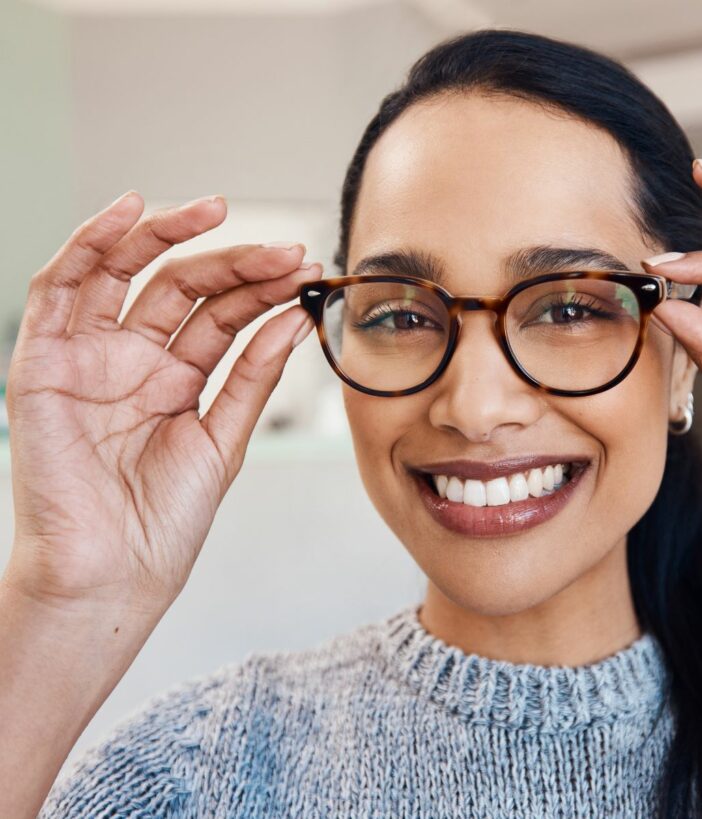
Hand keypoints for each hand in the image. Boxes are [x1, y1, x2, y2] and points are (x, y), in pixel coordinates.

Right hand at [4, 192, 320, 612]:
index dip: (261, 288)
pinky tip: (129, 212)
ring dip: (167, 236)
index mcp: (176, 379)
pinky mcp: (42, 364)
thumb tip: (295, 319)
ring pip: (123, 274)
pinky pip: (58, 290)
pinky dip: (87, 244)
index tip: (306, 271)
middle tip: (283, 251)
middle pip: (181, 287)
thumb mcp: (224, 438)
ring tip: (218, 210)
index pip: (220, 314)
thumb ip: (253, 376)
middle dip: (233, 262)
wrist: (113, 574)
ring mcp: (88, 358)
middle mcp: (132, 361)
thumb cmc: (165, 520)